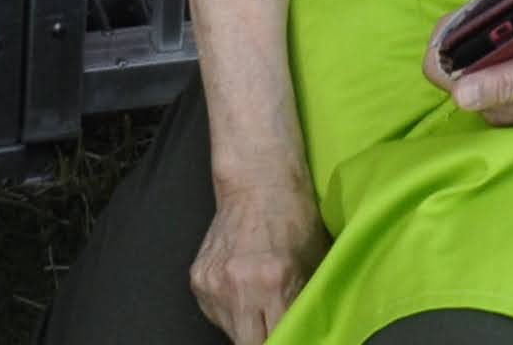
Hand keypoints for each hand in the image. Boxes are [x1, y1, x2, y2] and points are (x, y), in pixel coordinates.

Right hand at [187, 158, 327, 344]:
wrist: (258, 183)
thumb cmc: (293, 217)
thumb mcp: (314, 263)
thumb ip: (305, 304)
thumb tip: (308, 332)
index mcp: (275, 281)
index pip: (278, 340)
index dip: (288, 341)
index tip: (293, 337)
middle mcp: (240, 285)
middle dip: (266, 341)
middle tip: (277, 328)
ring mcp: (214, 283)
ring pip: (232, 333)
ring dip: (248, 327)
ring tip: (262, 302)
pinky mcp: (198, 281)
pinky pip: (217, 314)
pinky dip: (232, 310)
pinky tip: (245, 289)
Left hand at [433, 16, 512, 126]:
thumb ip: (503, 84)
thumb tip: (458, 97)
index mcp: (494, 105)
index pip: (442, 68)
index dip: (448, 36)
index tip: (473, 12)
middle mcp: (497, 102)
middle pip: (458, 56)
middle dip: (468, 26)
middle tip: (497, 4)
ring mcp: (512, 89)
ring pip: (478, 50)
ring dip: (485, 25)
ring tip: (510, 6)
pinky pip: (499, 48)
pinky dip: (503, 29)